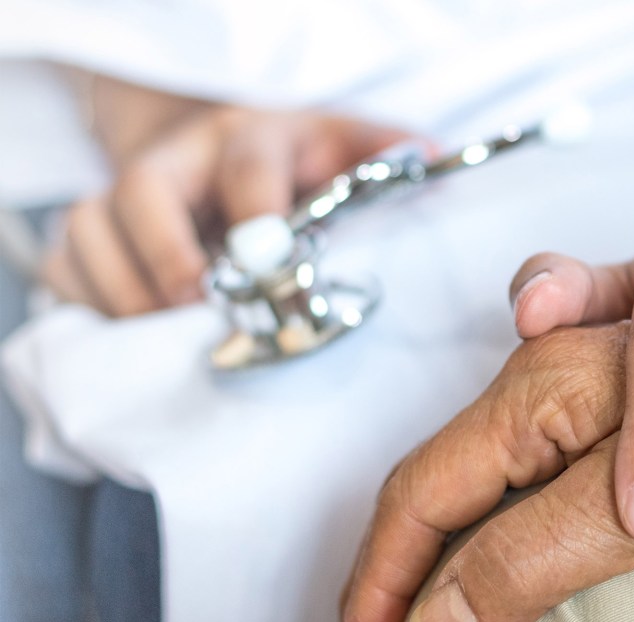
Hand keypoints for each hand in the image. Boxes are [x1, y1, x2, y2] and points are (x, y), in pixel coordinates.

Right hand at [42, 104, 413, 315]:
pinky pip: (69, 262)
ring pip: (93, 228)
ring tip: (164, 338)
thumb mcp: (344, 147)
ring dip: (124, 290)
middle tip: (198, 309)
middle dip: (168, 255)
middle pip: (144, 191)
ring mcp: (128, 193)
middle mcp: (180, 159)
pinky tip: (131, 339)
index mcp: (249, 138)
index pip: (247, 167)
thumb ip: (383, 155)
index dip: (260, 221)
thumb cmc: (293, 161)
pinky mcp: (95, 229)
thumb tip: (432, 158)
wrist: (216, 146)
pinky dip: (90, 302)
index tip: (280, 273)